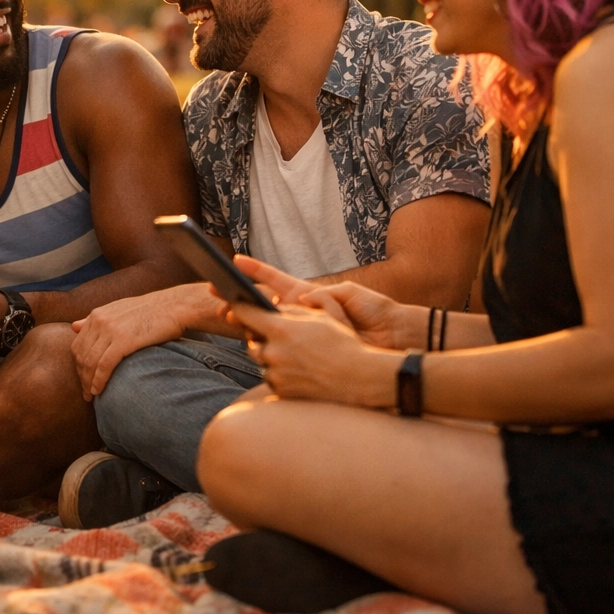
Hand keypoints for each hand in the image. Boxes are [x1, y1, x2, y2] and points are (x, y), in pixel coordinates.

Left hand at [69, 284, 225, 400]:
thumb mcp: (119, 310)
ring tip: (91, 396)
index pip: (78, 345)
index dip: (78, 366)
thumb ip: (95, 319)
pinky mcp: (123, 341)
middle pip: (81, 356)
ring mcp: (110, 330)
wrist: (174, 306)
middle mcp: (99, 321)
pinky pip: (103, 366)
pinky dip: (98, 381)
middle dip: (82, 377)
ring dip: (88, 383)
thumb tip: (74, 326)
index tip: (83, 380)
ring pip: (90, 362)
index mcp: (96, 315)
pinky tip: (98, 391)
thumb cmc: (150, 311)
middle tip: (86, 394)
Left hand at [231, 302, 394, 407]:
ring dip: (270, 356)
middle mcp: (272, 352)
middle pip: (251, 340)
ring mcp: (275, 374)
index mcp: (280, 329)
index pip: (245, 313)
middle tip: (275, 336)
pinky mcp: (280, 391)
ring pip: (262, 361)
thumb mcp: (319, 318)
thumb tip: (273, 307)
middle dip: (260, 337)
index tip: (233, 303)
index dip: (238, 307)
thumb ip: (291, 311)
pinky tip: (298, 370)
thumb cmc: (342, 344)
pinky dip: (279, 373)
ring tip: (293, 354)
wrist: (359, 378)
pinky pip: (272, 378)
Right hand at [235, 257, 413, 349]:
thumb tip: (301, 301)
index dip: (256, 271)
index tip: (235, 261)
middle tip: (221, 298)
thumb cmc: (373, 310)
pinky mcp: (306, 353)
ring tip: (246, 318)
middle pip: (262, 307)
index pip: (275, 281)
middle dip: (240, 302)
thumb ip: (322, 295)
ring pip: (271, 327)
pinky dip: (286, 340)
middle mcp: (300, 315)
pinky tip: (277, 339)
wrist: (391, 337)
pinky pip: (287, 347)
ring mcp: (301, 335)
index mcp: (307, 297)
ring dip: (263, 323)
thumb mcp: (347, 294)